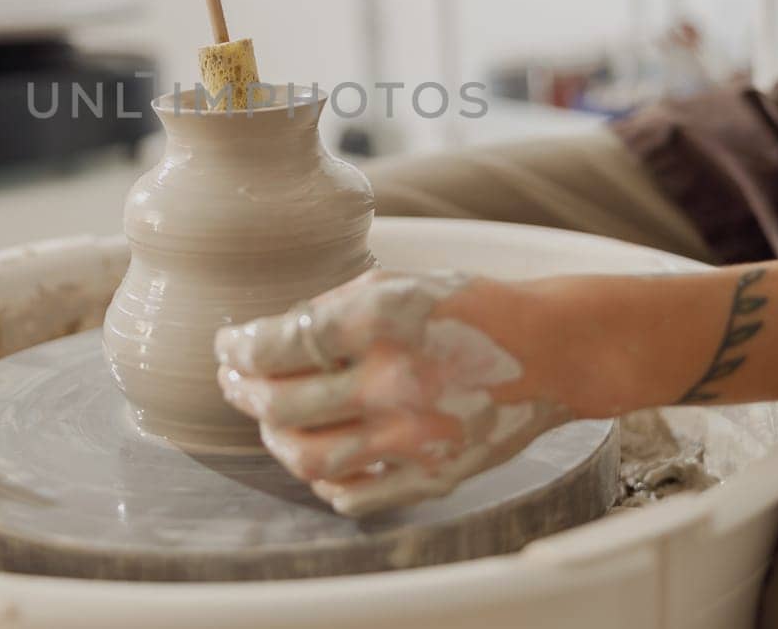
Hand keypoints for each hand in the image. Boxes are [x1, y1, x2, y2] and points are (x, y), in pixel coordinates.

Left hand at [214, 266, 571, 516]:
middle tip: (233, 381)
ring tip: (268, 420)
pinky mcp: (432, 474)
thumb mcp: (399, 284)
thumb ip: (333, 309)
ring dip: (273, 439)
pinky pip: (354, 494)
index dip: (238, 347)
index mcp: (380, 322)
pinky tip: (317, 456)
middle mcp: (394, 382)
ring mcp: (413, 436)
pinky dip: (322, 480)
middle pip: (281, 405)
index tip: (227, 346)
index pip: (277, 344)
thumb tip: (268, 337)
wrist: (550, 349)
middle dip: (242, 393)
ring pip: (307, 457)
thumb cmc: (471, 308)